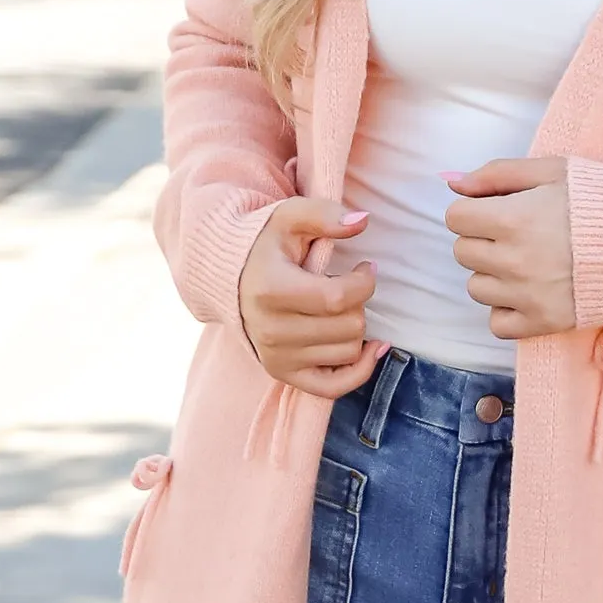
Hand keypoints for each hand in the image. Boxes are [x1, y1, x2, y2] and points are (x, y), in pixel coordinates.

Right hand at [237, 196, 379, 396]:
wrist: (231, 276)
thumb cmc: (266, 245)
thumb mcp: (290, 217)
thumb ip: (324, 215)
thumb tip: (362, 221)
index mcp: (271, 290)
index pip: (338, 298)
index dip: (365, 282)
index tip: (366, 267)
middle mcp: (271, 330)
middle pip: (349, 326)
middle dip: (359, 303)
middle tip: (346, 286)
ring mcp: (276, 356)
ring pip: (348, 351)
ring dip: (355, 328)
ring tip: (338, 308)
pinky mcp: (282, 373)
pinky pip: (334, 387)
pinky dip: (359, 371)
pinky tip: (370, 348)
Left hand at [443, 157, 575, 341]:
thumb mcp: (555, 169)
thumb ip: (498, 174)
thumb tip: (453, 183)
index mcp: (513, 219)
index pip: (456, 217)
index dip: (476, 209)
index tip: (501, 208)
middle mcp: (514, 261)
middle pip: (463, 252)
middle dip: (484, 239)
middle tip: (520, 233)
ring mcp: (528, 296)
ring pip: (477, 287)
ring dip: (494, 273)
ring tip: (530, 261)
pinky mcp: (546, 322)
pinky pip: (498, 323)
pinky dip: (507, 309)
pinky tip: (530, 291)